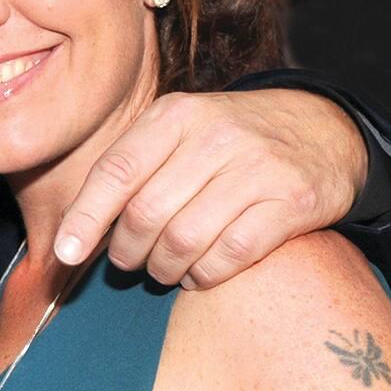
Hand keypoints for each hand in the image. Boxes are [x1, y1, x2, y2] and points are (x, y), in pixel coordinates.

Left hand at [56, 89, 366, 286]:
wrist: (324, 129)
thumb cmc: (230, 142)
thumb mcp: (181, 132)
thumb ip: (133, 168)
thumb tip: (71, 229)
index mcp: (177, 115)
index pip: (116, 171)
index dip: (85, 218)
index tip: (66, 254)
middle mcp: (216, 135)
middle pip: (145, 214)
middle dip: (127, 251)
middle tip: (130, 262)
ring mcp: (258, 168)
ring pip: (184, 240)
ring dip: (164, 269)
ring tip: (164, 270)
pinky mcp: (292, 201)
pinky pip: (231, 255)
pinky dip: (206, 275)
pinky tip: (201, 273)